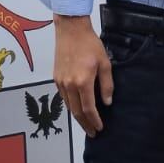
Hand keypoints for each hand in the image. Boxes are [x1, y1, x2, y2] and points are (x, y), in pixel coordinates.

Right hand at [53, 15, 113, 136]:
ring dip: (77, 117)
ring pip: (68, 106)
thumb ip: (107, 84)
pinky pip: (63, 97)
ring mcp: (60, 82)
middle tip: (92, 132)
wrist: (70, 30)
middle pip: (76, 112)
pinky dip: (71, 105)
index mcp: (83, 81)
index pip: (88, 109)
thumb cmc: (90, 44)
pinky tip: (77, 107)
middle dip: (85, 124)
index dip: (94, 121)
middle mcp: (69, 84)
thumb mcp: (105, 63)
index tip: (100, 128)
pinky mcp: (56, 77)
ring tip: (86, 123)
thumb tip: (107, 102)